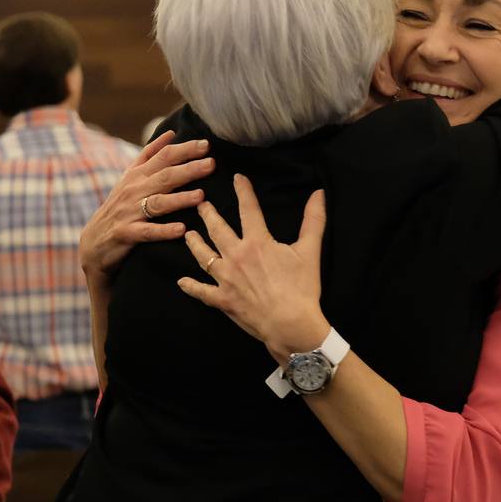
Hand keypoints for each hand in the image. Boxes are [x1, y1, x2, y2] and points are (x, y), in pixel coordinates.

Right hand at [79, 130, 214, 281]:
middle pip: (165, 176)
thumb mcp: (131, 177)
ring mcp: (130, 211)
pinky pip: (148, 232)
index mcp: (138, 175)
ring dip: (180, 199)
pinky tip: (181, 230)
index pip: (163, 157)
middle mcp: (134, 190)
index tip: (206, 144)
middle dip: (189, 169)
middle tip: (211, 164)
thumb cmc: (119, 206)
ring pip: (158, 202)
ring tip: (201, 196)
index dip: (184, 150)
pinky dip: (164, 231)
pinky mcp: (127, 233)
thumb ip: (150, 155)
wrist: (94, 240)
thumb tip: (171, 133)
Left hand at [177, 174, 329, 362]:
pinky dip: (191, 286)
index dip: (243, 191)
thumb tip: (319, 193)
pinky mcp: (223, 300)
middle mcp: (236, 257)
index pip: (249, 210)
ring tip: (188, 234)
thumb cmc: (301, 288)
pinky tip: (182, 281)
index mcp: (257, 242)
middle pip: (218, 230)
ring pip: (205, 256)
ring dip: (195, 244)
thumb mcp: (310, 251)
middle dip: (209, 215)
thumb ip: (314, 220)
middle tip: (201, 204)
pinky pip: (202, 291)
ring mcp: (226, 279)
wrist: (290, 323)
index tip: (236, 178)